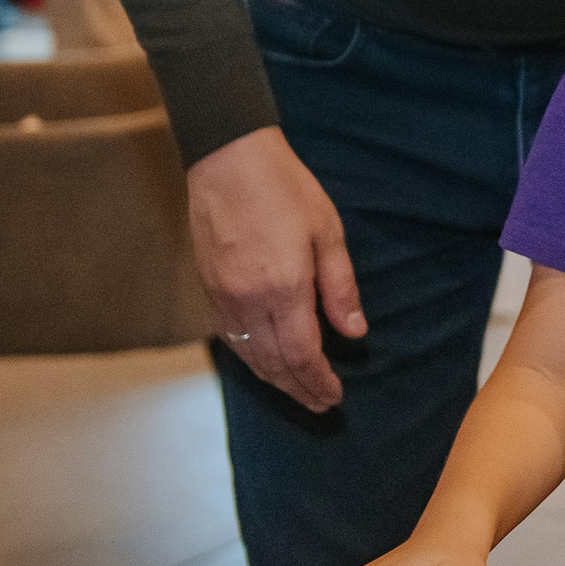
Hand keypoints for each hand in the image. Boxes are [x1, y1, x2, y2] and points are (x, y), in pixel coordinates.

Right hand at [188, 126, 365, 412]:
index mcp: (284, 288)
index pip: (303, 355)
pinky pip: (232, 339)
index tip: (335, 397)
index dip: (319, 381)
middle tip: (321, 405)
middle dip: (299, 390)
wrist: (227, 160)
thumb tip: (355, 331)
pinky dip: (251, 360)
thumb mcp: (327, 231)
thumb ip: (340, 286)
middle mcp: (249, 302)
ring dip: (275, 381)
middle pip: (275, 364)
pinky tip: (265, 363)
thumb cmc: (285, 188)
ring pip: (250, 357)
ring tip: (298, 393)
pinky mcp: (210, 289)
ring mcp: (224, 298)